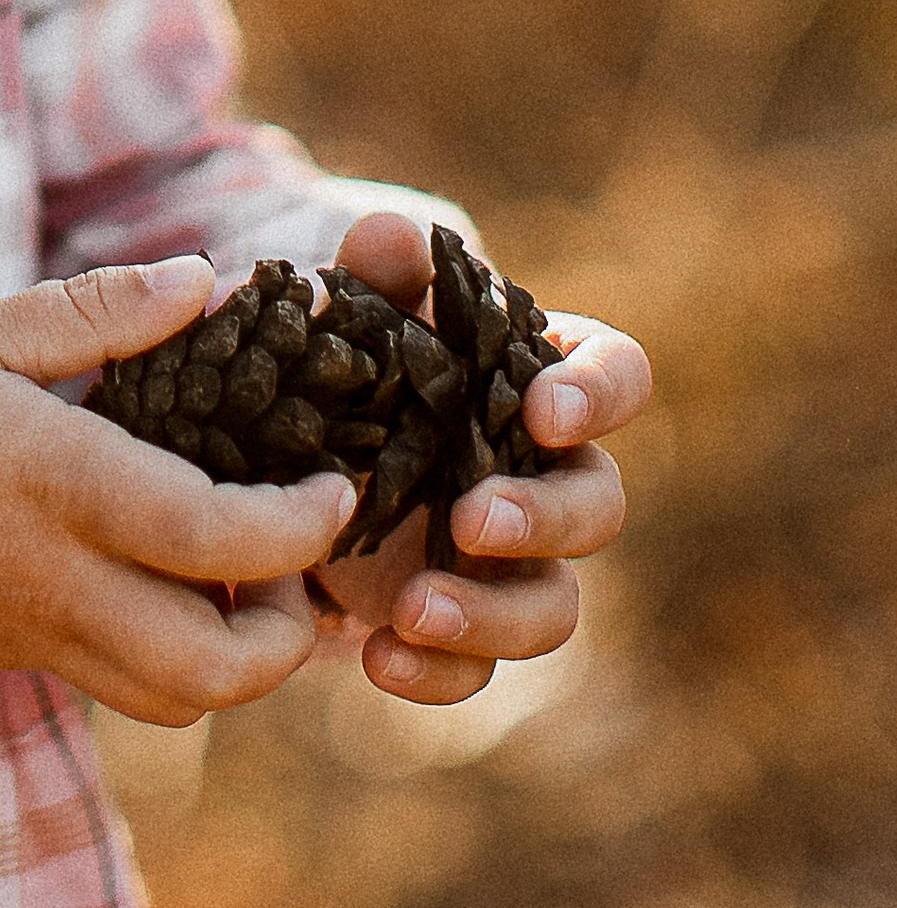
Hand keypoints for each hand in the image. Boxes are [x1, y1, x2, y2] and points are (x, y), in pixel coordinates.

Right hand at [0, 257, 357, 730]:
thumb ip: (95, 313)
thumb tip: (208, 279)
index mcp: (51, 483)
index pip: (219, 537)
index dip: (303, 525)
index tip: (332, 484)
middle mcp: (50, 581)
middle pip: (220, 672)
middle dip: (291, 631)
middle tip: (294, 556)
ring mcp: (23, 637)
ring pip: (172, 701)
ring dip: (233, 657)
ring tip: (232, 572)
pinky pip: (112, 682)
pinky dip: (163, 650)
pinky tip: (150, 571)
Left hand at [306, 211, 651, 708]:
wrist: (290, 440)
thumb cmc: (354, 354)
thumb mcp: (357, 308)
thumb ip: (378, 271)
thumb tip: (391, 234)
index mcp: (541, 379)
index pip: (616, 374)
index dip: (597, 394)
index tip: (547, 411)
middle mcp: (545, 474)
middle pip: (597, 506)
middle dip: (544, 518)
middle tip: (473, 519)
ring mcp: (508, 560)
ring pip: (552, 607)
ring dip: (495, 616)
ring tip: (415, 610)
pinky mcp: (459, 620)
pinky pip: (477, 668)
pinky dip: (438, 673)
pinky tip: (380, 660)